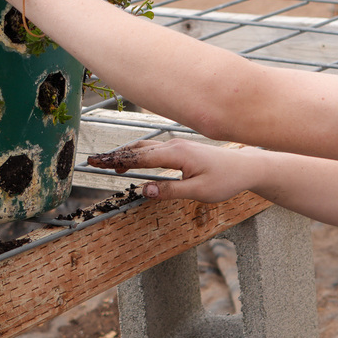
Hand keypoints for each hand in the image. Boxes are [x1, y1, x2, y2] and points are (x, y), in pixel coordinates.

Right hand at [88, 139, 257, 203]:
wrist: (245, 167)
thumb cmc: (226, 180)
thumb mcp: (198, 192)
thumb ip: (170, 191)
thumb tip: (144, 190)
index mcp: (176, 154)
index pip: (139, 158)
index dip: (116, 161)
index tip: (98, 164)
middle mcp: (174, 145)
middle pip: (137, 150)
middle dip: (114, 156)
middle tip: (93, 162)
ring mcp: (177, 145)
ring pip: (144, 147)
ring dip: (124, 154)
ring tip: (106, 161)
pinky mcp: (180, 148)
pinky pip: (152, 148)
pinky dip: (136, 153)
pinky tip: (129, 159)